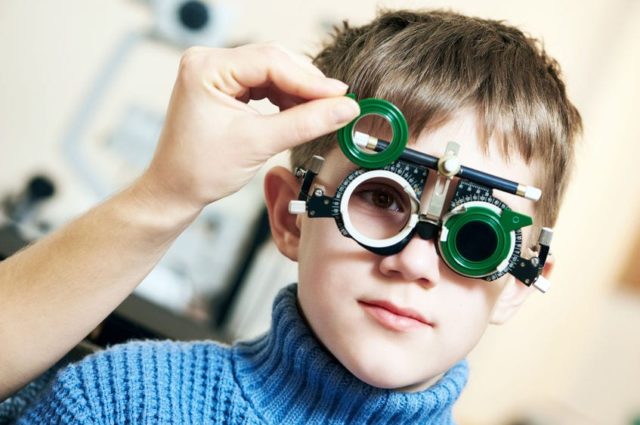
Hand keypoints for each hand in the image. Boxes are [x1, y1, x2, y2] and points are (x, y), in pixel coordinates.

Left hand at [139, 43, 359, 213]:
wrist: (175, 189)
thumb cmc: (200, 170)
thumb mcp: (258, 144)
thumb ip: (305, 123)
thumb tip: (345, 109)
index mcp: (206, 68)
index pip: (270, 61)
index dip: (310, 79)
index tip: (340, 96)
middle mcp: (208, 61)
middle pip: (273, 60)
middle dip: (306, 83)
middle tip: (338, 103)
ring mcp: (216, 72)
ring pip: (272, 70)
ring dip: (298, 91)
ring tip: (322, 111)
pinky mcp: (224, 85)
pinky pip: (264, 82)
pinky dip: (285, 96)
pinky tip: (300, 112)